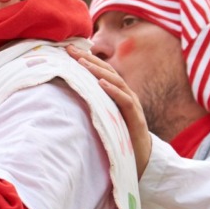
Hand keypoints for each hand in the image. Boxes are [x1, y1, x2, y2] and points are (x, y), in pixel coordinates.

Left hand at [68, 45, 151, 177]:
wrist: (142, 159)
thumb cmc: (120, 137)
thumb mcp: (103, 117)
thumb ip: (93, 104)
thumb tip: (68, 95)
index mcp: (117, 93)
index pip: (101, 71)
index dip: (86, 59)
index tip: (67, 50)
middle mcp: (126, 95)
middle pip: (107, 71)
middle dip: (89, 58)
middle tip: (70, 49)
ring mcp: (132, 105)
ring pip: (116, 82)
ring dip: (98, 71)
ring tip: (82, 62)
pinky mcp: (136, 118)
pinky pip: (125, 101)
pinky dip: (113, 91)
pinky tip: (101, 83)